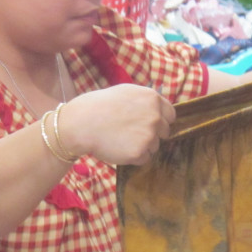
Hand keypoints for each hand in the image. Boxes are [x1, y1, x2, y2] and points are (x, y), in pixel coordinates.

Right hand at [57, 84, 176, 164]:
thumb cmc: (98, 106)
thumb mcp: (126, 92)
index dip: (160, 121)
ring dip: (141, 146)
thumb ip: (145, 100)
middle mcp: (155, 116)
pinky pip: (144, 158)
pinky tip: (119, 148)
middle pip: (164, 132)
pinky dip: (134, 157)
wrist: (81, 123)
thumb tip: (158, 109)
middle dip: (151, 134)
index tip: (148, 124)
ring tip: (121, 139)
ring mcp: (149, 135)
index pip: (170, 115)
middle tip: (130, 133)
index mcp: (152, 98)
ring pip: (154, 146)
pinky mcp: (140, 152)